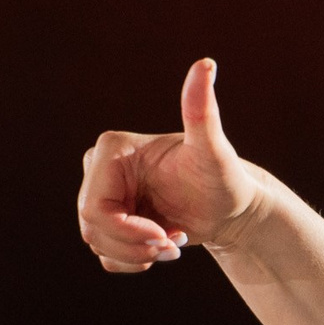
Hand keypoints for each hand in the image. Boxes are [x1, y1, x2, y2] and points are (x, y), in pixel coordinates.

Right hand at [76, 57, 266, 272]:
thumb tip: (206, 64)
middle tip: (175, 243)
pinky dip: (132, 260)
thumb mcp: (214, 150)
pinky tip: (161, 247)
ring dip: (138, 254)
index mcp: (111, 151)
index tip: (168, 237)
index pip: (95, 208)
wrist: (232, 205)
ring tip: (173, 242)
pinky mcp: (111, 218)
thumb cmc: (225, 177)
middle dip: (136, 245)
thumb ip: (202, 111)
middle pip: (92, 227)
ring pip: (96, 242)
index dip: (129, 232)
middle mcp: (99, 169)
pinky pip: (104, 252)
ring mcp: (102, 193)